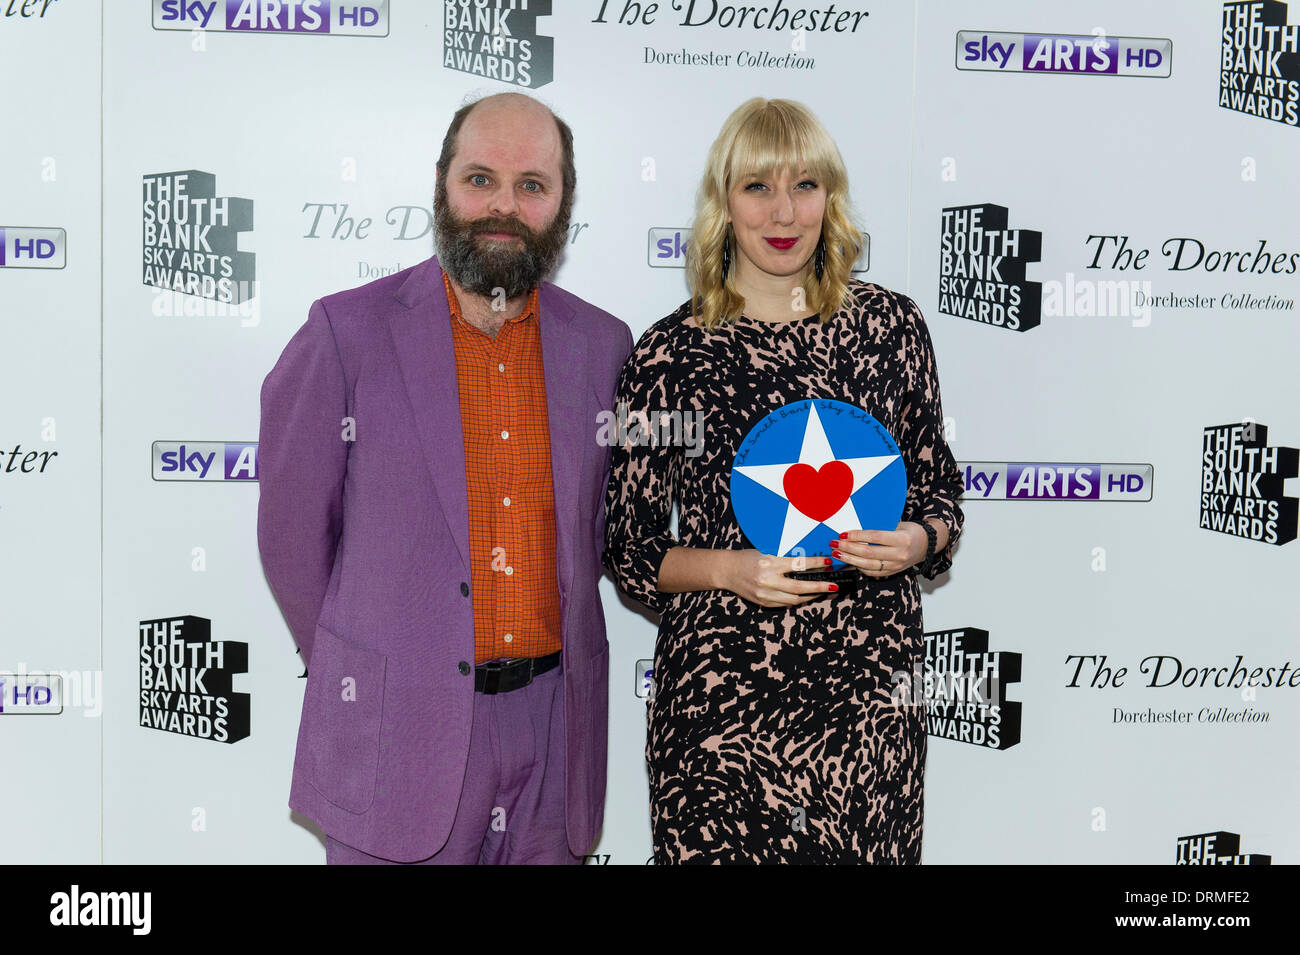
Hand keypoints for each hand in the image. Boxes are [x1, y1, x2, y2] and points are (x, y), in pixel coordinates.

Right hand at [718, 549, 839, 607]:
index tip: (828, 563)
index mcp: (769, 564)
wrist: (727, 571)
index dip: (815, 564)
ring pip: (794, 598)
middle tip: (834, 586)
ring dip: (811, 595)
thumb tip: (808, 562)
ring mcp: (765, 594)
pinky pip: (786, 604)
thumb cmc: (747, 557)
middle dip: (819, 587)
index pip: (798, 564)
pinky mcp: (763, 603)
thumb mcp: (765, 552)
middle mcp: (767, 580)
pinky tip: (806, 595)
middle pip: (799, 586)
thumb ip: (784, 558)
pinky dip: (798, 600)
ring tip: (823, 591)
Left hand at [830, 522, 928, 577]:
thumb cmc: (909, 531)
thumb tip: (856, 523)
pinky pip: (872, 572)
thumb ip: (880, 526)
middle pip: (869, 553)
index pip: (875, 537)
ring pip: (868, 565)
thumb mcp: (898, 523)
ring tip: (837, 554)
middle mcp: (900, 554)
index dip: (857, 536)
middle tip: (835, 544)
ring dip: (849, 559)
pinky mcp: (893, 573)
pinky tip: (849, 561)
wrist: (926, 545)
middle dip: (848, 548)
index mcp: (902, 539)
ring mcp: (896, 566)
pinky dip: (859, 567)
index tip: (843, 534)